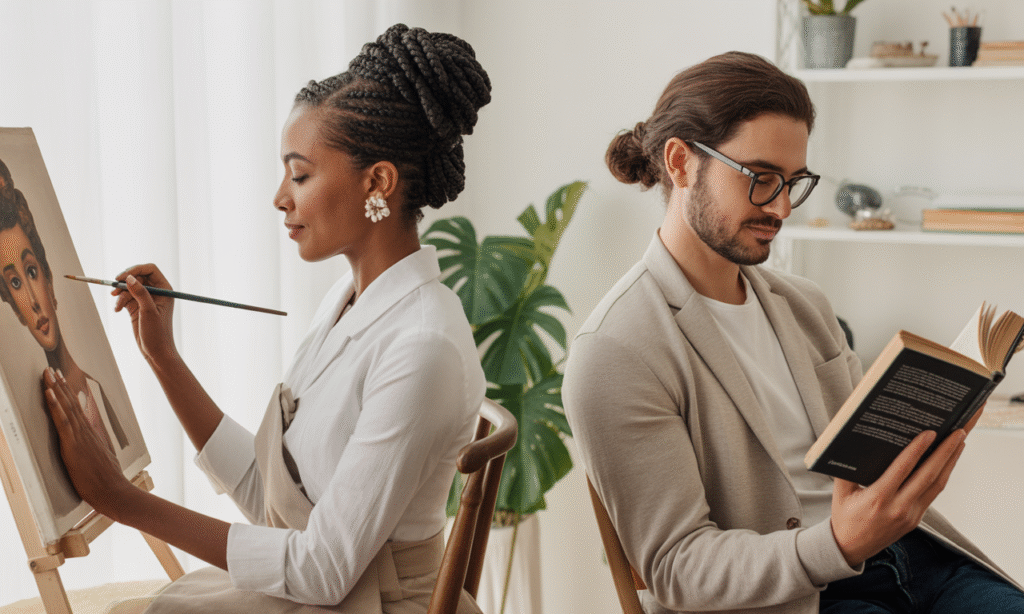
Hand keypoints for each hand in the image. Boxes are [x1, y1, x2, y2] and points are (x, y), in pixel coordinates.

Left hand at [43, 368, 133, 518]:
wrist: (113, 491)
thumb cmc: (108, 480)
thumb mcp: (103, 458)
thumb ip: (97, 447)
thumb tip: (93, 442)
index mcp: (92, 434)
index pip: (78, 409)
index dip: (69, 394)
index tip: (62, 380)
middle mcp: (86, 431)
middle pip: (71, 403)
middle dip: (60, 385)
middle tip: (51, 370)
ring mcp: (80, 436)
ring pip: (66, 407)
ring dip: (56, 389)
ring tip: (48, 375)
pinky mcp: (73, 444)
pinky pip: (62, 420)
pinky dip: (55, 405)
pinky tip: (49, 393)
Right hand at [113, 264, 176, 364]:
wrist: (156, 351)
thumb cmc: (158, 333)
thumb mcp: (148, 311)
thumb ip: (140, 293)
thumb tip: (129, 277)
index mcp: (165, 289)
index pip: (150, 269)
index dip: (135, 269)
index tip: (122, 276)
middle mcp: (156, 292)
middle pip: (138, 276)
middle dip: (125, 282)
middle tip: (114, 288)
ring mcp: (146, 299)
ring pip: (130, 287)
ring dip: (121, 294)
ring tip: (117, 305)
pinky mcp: (137, 307)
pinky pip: (126, 297)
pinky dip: (120, 302)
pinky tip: (117, 310)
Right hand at [830, 427, 966, 566]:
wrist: (850, 548)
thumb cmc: (844, 516)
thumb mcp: (840, 491)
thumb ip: (846, 468)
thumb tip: (852, 441)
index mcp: (877, 499)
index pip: (902, 470)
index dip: (917, 450)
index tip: (930, 433)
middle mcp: (898, 507)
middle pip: (929, 475)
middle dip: (946, 451)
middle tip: (959, 430)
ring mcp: (911, 515)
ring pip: (937, 484)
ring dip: (951, 460)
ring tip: (960, 440)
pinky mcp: (916, 518)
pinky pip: (933, 493)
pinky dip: (943, 474)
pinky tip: (948, 460)